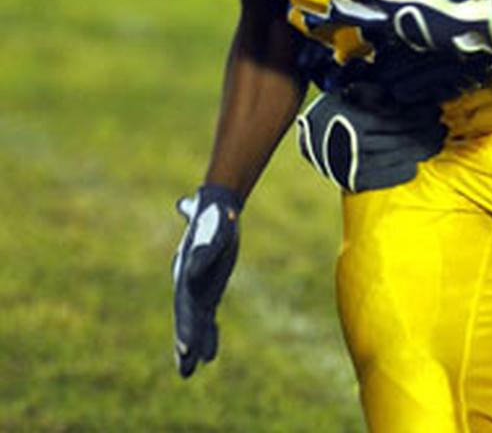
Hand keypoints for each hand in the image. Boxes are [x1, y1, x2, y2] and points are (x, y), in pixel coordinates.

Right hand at [171, 185, 241, 377]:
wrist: (219, 209)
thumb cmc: (216, 218)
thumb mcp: (214, 231)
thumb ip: (204, 250)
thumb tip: (191, 268)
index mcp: (185, 272)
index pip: (184, 305)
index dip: (185, 327)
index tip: (186, 346)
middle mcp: (188, 283)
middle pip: (186, 318)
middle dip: (186, 343)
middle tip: (185, 369)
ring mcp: (197, 288)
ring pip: (194, 322)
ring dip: (193, 345)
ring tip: (189, 371)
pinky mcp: (209, 289)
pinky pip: (207, 316)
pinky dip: (209, 334)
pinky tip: (209, 355)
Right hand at [298, 83, 446, 191]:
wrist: (308, 140)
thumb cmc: (334, 110)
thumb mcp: (349, 92)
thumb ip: (375, 92)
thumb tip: (404, 94)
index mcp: (358, 121)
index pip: (401, 120)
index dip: (422, 115)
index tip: (434, 110)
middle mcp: (358, 145)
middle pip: (407, 139)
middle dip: (429, 131)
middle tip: (441, 125)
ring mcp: (358, 166)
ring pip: (404, 158)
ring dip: (426, 149)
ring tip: (437, 141)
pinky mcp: (358, 182)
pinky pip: (392, 177)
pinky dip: (408, 169)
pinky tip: (417, 161)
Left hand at [332, 0, 491, 54]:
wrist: (482, 33)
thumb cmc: (459, 7)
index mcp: (397, 10)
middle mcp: (400, 27)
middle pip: (368, 17)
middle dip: (352, 9)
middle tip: (337, 6)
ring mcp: (414, 36)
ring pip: (388, 26)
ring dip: (378, 16)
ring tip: (373, 9)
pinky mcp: (430, 41)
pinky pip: (408, 28)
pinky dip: (402, 19)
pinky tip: (415, 15)